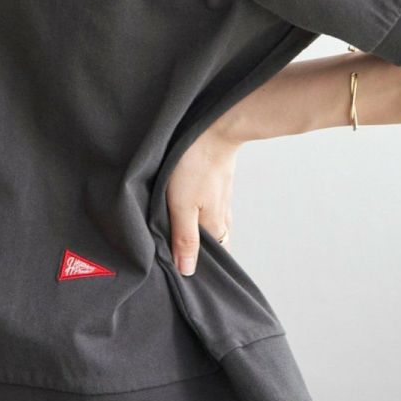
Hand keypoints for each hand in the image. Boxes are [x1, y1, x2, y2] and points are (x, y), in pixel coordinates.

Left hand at [164, 121, 240, 275]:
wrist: (215, 129)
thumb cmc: (194, 165)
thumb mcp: (182, 206)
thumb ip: (184, 239)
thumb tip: (187, 271)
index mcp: (215, 227)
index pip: (212, 258)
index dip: (198, 266)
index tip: (182, 271)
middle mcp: (222, 216)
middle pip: (214, 243)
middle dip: (198, 251)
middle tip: (178, 255)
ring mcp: (222, 199)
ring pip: (212, 225)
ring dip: (199, 232)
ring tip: (180, 235)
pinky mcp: (218, 183)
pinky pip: (212, 207)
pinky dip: (202, 214)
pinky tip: (191, 209)